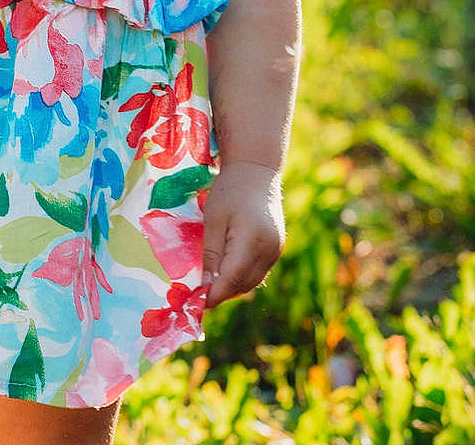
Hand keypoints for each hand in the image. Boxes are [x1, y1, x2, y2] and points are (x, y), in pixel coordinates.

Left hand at [201, 160, 284, 308]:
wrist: (256, 170)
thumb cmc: (230, 190)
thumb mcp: (213, 220)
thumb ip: (211, 255)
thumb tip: (206, 286)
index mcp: (252, 242)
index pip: (232, 280)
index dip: (214, 294)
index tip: (197, 303)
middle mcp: (269, 250)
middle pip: (243, 284)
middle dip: (222, 293)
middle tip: (200, 295)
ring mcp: (276, 250)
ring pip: (252, 281)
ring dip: (232, 286)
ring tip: (211, 284)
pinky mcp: (277, 248)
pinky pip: (259, 271)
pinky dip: (242, 276)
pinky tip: (227, 271)